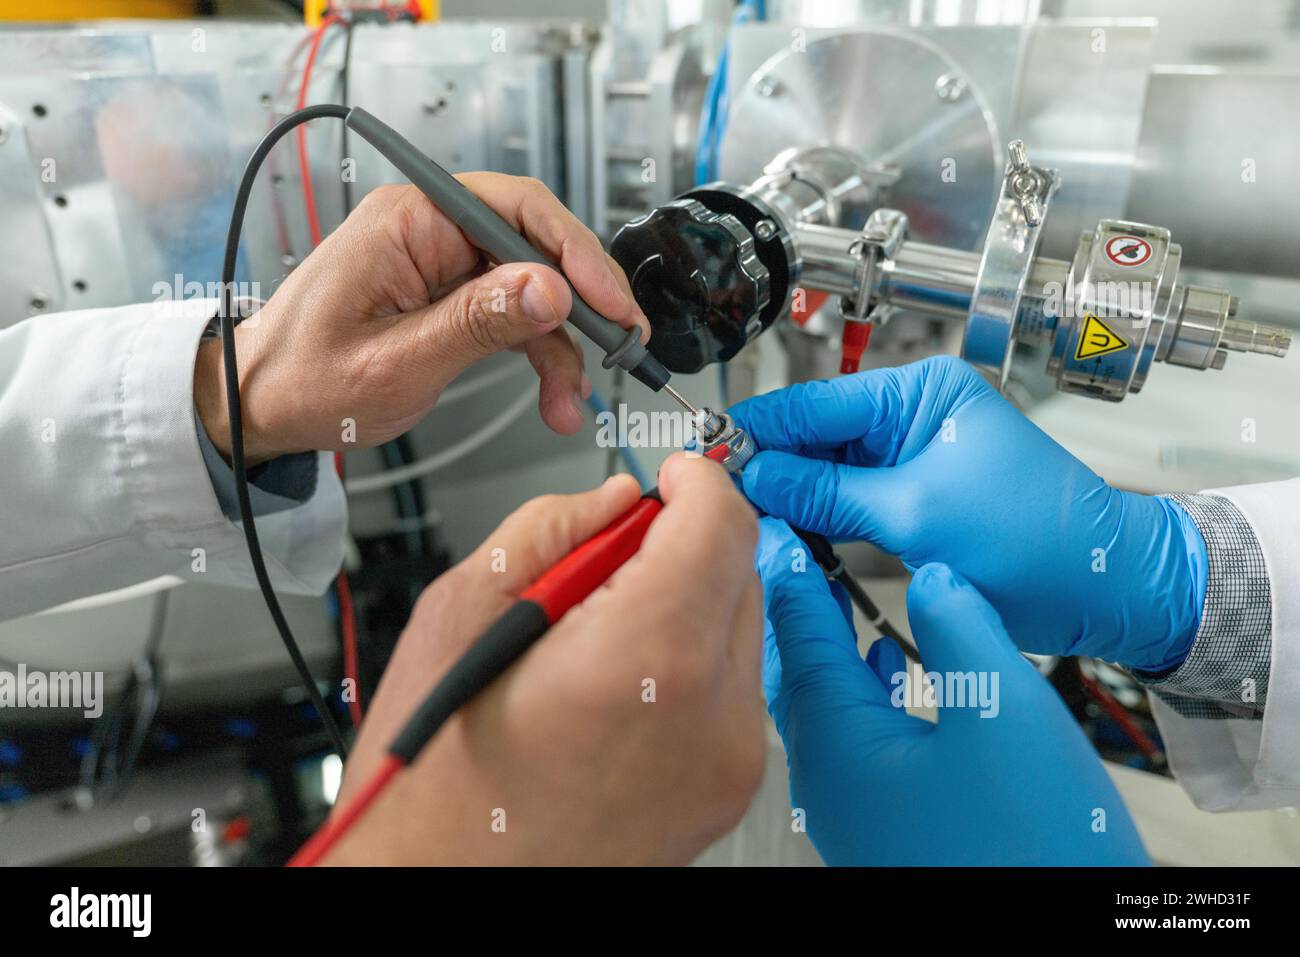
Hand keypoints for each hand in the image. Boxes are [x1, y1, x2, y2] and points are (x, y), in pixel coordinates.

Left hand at [194, 178, 648, 464]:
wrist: (262, 406)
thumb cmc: (304, 380)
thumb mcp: (397, 361)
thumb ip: (477, 323)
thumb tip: (550, 289)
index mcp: (409, 221)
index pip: (518, 209)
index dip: (576, 253)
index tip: (610, 303)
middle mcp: (431, 231)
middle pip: (536, 245)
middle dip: (584, 301)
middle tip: (622, 345)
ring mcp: (443, 263)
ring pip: (534, 287)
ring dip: (563, 344)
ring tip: (572, 398)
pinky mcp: (451, 295)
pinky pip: (515, 314)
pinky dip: (541, 354)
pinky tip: (554, 394)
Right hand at [324, 454, 764, 864]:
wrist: (442, 889)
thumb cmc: (432, 782)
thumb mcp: (459, 617)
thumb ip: (550, 530)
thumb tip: (612, 501)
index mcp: (647, 657)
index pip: (721, 522)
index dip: (695, 481)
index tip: (672, 476)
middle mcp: (711, 714)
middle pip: (738, 569)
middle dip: (683, 543)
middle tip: (608, 563)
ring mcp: (728, 761)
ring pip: (738, 626)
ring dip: (685, 604)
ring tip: (596, 639)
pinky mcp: (727, 788)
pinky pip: (731, 688)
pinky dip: (688, 664)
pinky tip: (616, 686)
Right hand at [731, 355, 1205, 671]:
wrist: (1101, 586)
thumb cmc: (1036, 537)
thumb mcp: (914, 512)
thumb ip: (826, 493)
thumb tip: (757, 476)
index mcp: (920, 392)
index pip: (815, 402)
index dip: (757, 430)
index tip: (707, 452)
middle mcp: (913, 415)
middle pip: (816, 434)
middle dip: (769, 465)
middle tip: (715, 495)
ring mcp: (912, 459)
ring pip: (828, 471)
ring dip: (792, 494)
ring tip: (745, 516)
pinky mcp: (913, 499)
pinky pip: (850, 499)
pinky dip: (821, 516)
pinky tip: (788, 531)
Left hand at [755, 518, 1148, 864]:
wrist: (1047, 935)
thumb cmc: (1029, 849)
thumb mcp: (1006, 712)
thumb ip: (962, 629)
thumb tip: (933, 576)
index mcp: (841, 740)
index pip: (800, 633)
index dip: (791, 570)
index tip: (774, 524)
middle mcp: (828, 775)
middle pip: (795, 667)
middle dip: (797, 604)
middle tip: (795, 550)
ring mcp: (850, 803)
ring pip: (822, 703)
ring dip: (829, 647)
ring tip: (835, 597)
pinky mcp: (879, 821)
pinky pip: (850, 737)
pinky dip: (861, 691)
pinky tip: (889, 670)